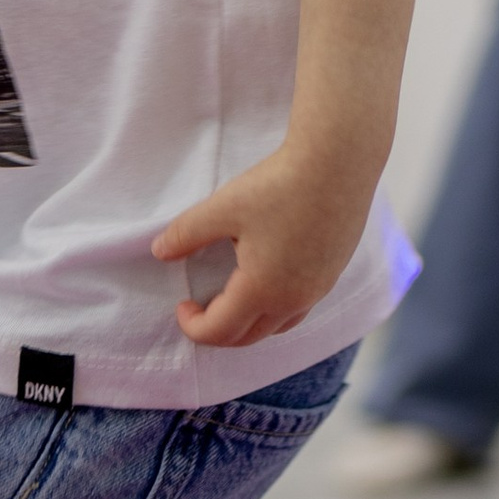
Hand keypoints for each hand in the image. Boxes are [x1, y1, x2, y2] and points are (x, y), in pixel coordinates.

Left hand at [152, 121, 380, 351]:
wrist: (339, 161)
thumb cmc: (279, 184)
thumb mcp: (223, 207)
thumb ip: (186, 234)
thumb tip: (159, 251)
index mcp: (262, 290)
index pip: (220, 332)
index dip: (193, 326)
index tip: (181, 305)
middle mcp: (294, 299)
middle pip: (248, 338)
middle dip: (218, 331)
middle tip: (198, 308)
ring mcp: (318, 289)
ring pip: (277, 326)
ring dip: (248, 323)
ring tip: (229, 299)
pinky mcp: (334, 272)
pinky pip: (299, 307)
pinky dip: (275, 309)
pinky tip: (266, 282)